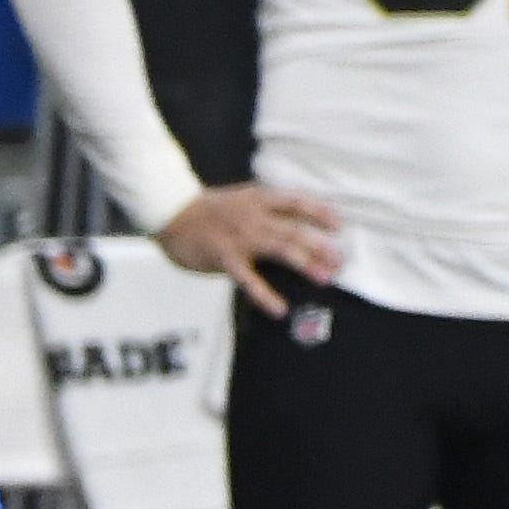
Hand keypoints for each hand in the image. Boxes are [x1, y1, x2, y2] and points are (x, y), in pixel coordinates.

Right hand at [155, 183, 340, 317]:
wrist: (169, 211)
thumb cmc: (203, 210)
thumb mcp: (238, 200)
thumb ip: (262, 211)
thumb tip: (289, 228)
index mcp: (258, 199)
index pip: (297, 202)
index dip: (320, 213)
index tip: (339, 226)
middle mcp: (253, 216)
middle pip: (295, 230)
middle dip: (320, 246)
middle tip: (339, 261)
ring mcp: (239, 237)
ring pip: (281, 250)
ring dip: (305, 264)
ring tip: (324, 278)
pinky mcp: (224, 256)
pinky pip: (248, 279)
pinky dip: (265, 295)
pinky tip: (279, 308)